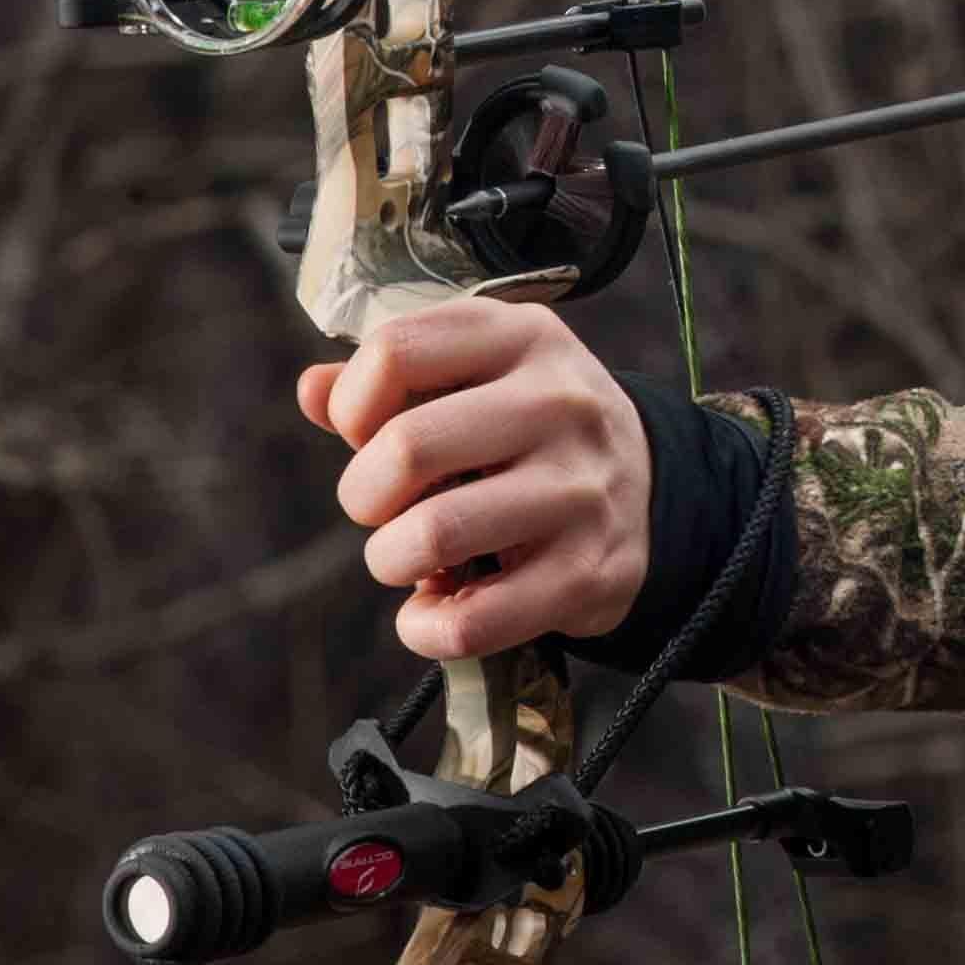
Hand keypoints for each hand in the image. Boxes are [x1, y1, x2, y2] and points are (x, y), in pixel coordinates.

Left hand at [301, 298, 650, 661]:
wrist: (651, 489)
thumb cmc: (533, 428)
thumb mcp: (478, 374)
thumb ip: (392, 379)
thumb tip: (313, 390)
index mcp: (521, 337)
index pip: (395, 351)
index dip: (354, 405)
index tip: (369, 433)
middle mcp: (558, 402)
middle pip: (406, 448)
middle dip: (363, 494)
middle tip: (381, 507)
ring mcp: (579, 488)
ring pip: (433, 536)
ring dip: (390, 560)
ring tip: (406, 557)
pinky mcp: (588, 571)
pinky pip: (472, 620)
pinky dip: (426, 628)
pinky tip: (430, 610)